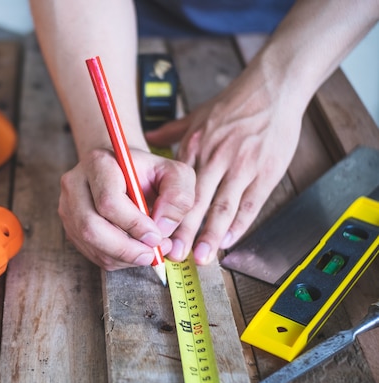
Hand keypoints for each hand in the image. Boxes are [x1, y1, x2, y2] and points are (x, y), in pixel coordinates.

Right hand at [58, 148, 194, 270]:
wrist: (123, 170)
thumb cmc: (150, 172)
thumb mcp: (175, 173)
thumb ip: (178, 196)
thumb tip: (163, 228)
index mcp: (98, 163)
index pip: (108, 201)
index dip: (134, 225)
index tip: (157, 236)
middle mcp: (75, 183)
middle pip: (91, 227)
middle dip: (126, 249)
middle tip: (152, 254)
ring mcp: (68, 206)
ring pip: (91, 244)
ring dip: (123, 257)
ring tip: (148, 252)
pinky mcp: (70, 226)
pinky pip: (91, 252)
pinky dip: (116, 259)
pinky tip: (134, 251)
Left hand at [145, 67, 304, 263]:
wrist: (272, 88)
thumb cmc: (234, 103)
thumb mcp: (198, 115)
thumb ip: (173, 130)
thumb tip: (149, 137)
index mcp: (196, 146)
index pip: (177, 188)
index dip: (167, 212)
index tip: (158, 231)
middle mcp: (215, 159)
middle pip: (196, 202)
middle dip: (184, 231)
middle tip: (174, 254)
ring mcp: (241, 166)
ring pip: (223, 208)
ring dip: (211, 235)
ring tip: (201, 256)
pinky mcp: (265, 171)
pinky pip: (251, 203)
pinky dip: (240, 224)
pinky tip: (230, 240)